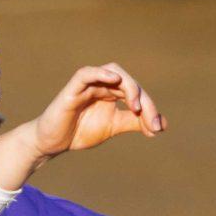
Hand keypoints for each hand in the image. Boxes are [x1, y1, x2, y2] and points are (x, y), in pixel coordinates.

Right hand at [32, 62, 163, 155]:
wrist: (53, 142)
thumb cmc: (80, 131)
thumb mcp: (113, 127)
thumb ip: (135, 122)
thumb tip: (162, 123)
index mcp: (112, 92)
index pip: (136, 93)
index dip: (150, 108)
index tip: (157, 128)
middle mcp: (102, 84)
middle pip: (128, 82)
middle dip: (143, 101)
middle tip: (151, 121)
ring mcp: (88, 84)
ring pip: (113, 73)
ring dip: (128, 86)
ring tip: (136, 105)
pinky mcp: (73, 87)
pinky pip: (87, 73)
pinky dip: (100, 73)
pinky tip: (115, 80)